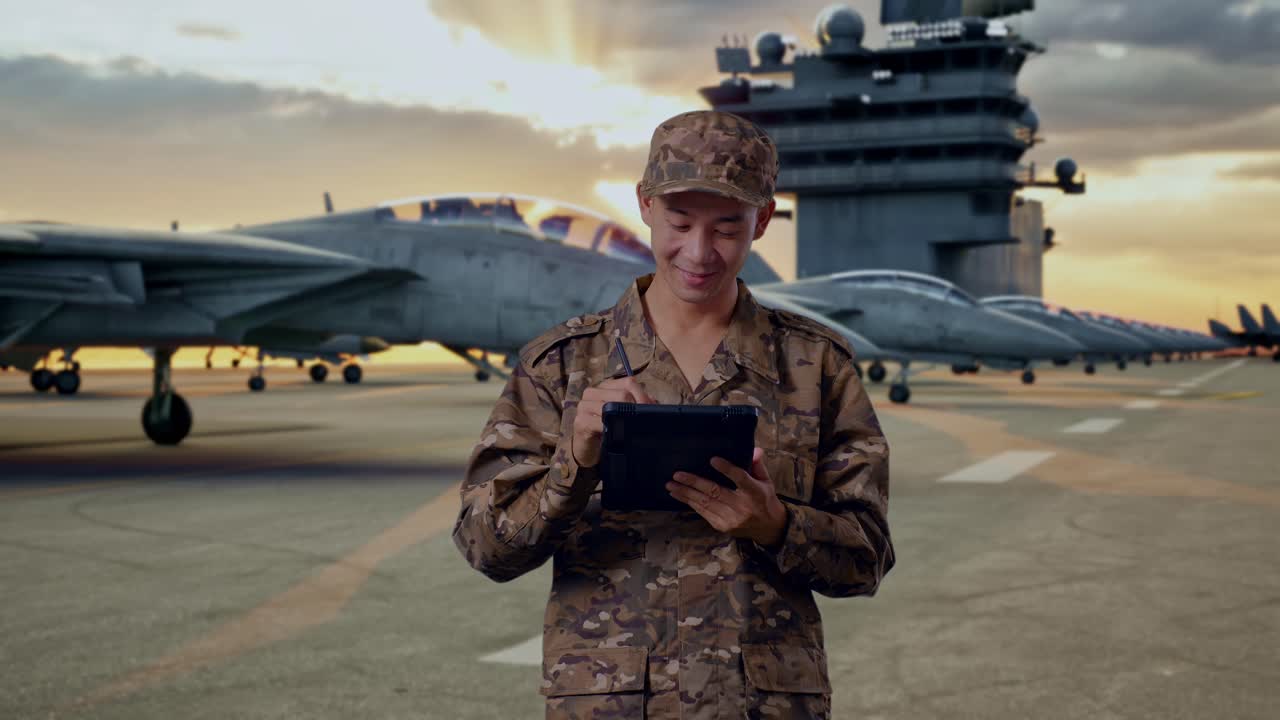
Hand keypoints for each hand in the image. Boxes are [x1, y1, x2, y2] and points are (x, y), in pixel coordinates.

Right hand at [571, 376, 655, 467]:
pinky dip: (613, 429)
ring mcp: (584, 405)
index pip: (628, 382)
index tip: (652, 410)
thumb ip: (638, 406)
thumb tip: (654, 403)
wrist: (587, 450)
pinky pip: (600, 422)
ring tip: (635, 429)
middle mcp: (593, 392)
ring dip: (627, 419)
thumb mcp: (624, 415)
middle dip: (637, 408)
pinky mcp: (580, 421)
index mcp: (606, 386)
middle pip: (622, 394)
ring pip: (611, 406)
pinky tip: (619, 436)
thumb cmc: (608, 430)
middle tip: (647, 422)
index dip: (642, 395)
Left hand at [666, 447, 787, 547]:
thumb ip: (757, 465)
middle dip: (694, 482)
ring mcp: (731, 518)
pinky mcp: (722, 526)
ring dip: (686, 494)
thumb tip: (754, 449)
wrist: (769, 529)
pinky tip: (679, 495)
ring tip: (671, 485)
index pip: (740, 478)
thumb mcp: (766, 481)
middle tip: (677, 474)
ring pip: (705, 503)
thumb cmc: (765, 499)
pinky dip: (690, 503)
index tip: (713, 460)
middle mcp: (742, 506)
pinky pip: (703, 513)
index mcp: (754, 492)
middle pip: (715, 492)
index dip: (727, 469)